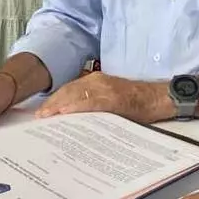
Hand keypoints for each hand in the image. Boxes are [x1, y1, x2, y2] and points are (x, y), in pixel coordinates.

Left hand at [35, 72, 168, 121]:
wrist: (158, 99)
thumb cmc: (137, 102)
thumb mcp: (110, 99)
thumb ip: (92, 103)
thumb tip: (71, 118)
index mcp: (96, 80)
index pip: (69, 89)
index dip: (54, 100)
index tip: (42, 113)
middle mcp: (98, 81)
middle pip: (68, 91)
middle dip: (52, 104)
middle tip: (39, 118)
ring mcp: (106, 88)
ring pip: (77, 94)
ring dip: (60, 105)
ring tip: (47, 117)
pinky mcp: (114, 98)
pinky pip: (92, 102)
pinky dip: (78, 107)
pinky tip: (67, 113)